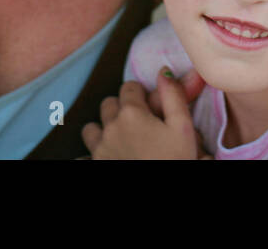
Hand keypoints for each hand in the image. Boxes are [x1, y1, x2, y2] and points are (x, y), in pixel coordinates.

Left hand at [81, 70, 207, 158]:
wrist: (161, 196)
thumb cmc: (174, 160)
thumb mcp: (183, 127)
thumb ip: (173, 95)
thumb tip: (164, 71)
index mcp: (132, 113)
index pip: (130, 87)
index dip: (142, 94)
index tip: (151, 108)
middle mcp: (110, 127)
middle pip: (109, 104)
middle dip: (122, 108)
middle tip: (139, 124)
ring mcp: (99, 148)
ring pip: (92, 128)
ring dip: (104, 129)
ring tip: (121, 140)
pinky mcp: (96, 164)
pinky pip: (84, 154)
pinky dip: (93, 152)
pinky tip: (110, 156)